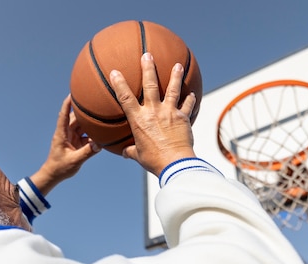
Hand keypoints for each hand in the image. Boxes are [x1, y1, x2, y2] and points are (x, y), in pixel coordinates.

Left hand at [28, 95, 99, 194]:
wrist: (54, 175)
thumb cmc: (60, 168)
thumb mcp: (74, 161)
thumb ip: (87, 152)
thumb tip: (99, 145)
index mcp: (62, 134)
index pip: (64, 115)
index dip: (67, 104)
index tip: (72, 93)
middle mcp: (66, 133)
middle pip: (76, 118)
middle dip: (84, 110)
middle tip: (93, 101)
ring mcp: (72, 137)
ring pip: (82, 126)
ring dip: (90, 123)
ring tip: (101, 115)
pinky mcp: (76, 142)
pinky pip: (86, 135)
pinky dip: (93, 134)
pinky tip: (102, 133)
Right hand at [109, 52, 196, 176]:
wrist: (175, 163)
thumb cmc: (154, 161)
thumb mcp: (138, 155)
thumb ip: (131, 150)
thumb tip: (124, 152)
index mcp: (138, 120)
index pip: (125, 98)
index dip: (119, 83)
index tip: (115, 72)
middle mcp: (153, 112)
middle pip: (150, 85)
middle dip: (148, 68)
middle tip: (147, 54)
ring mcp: (170, 113)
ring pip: (173, 89)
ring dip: (175, 76)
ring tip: (178, 65)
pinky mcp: (183, 118)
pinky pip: (187, 106)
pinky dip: (190, 99)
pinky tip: (192, 93)